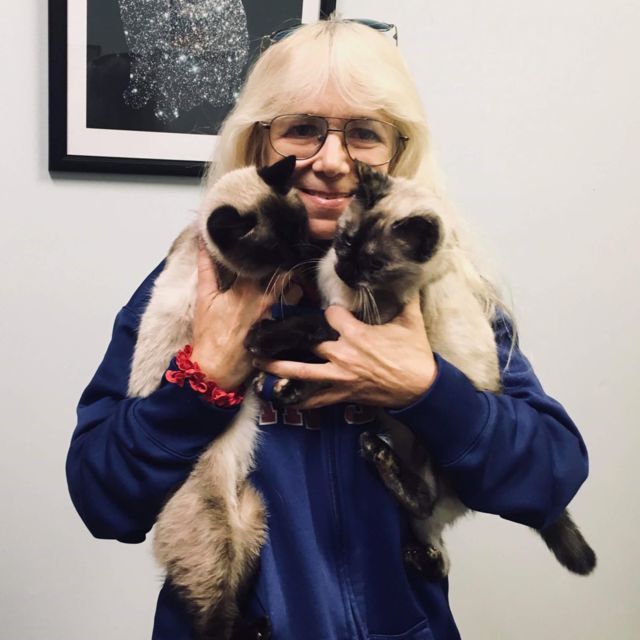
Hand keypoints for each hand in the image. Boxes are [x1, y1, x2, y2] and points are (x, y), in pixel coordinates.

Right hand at [190, 246, 279, 389]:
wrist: (216, 367)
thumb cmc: (209, 333)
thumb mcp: (204, 298)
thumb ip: (206, 268)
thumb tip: (203, 242)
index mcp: (245, 287)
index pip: (263, 258)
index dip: (267, 247)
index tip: (267, 239)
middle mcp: (264, 297)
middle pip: (285, 271)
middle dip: (285, 262)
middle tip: (282, 255)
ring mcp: (275, 313)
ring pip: (294, 289)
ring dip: (291, 283)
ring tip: (285, 278)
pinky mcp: (280, 326)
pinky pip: (293, 308)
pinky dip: (292, 300)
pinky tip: (287, 297)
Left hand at [253, 296, 437, 408]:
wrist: (421, 388)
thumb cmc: (415, 354)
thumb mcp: (411, 321)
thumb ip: (405, 297)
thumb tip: (406, 275)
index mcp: (357, 334)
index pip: (330, 315)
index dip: (328, 309)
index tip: (328, 309)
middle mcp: (342, 355)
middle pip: (305, 342)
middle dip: (283, 337)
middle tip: (263, 332)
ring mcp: (340, 377)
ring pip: (301, 372)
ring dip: (277, 367)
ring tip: (258, 361)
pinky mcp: (342, 394)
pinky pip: (315, 399)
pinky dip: (297, 399)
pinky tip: (281, 395)